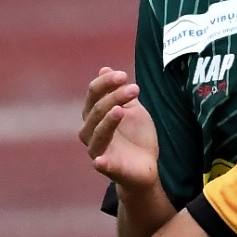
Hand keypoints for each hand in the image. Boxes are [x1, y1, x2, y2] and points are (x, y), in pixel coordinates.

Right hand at [81, 67, 158, 189]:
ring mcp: (97, 150)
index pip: (94, 94)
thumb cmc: (136, 136)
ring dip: (108, 121)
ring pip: (97, 133)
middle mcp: (90, 131)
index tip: (124, 75)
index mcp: (95, 115)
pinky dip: (100, 162)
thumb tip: (105, 69)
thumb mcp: (132, 110)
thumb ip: (120, 92)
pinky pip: (101, 164)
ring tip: (121, 109)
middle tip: (134, 89)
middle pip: (96, 110)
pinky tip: (100, 160)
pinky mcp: (107, 168)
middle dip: (114, 97)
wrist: (146, 166)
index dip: (106, 83)